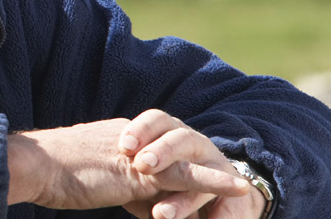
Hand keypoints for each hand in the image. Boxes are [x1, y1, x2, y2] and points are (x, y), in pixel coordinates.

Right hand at [6, 113, 254, 215]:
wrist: (34, 164)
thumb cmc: (47, 172)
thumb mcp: (84, 173)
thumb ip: (109, 179)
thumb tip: (128, 196)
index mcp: (118, 137)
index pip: (155, 154)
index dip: (175, 172)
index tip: (195, 187)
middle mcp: (133, 139)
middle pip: (175, 155)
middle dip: (202, 171)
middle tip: (229, 189)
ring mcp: (138, 154)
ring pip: (185, 164)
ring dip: (216, 177)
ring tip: (243, 189)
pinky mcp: (140, 172)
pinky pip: (184, 177)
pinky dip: (212, 183)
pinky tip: (236, 189)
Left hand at [119, 110, 265, 218]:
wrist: (220, 195)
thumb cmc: (162, 178)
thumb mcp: (144, 173)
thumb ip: (128, 171)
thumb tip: (94, 175)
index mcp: (171, 133)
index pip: (156, 121)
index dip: (141, 130)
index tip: (123, 146)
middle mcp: (195, 145)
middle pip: (180, 139)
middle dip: (163, 151)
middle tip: (143, 165)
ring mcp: (217, 168)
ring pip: (201, 176)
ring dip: (182, 198)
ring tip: (160, 215)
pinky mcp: (236, 198)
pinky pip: (227, 207)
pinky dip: (219, 218)